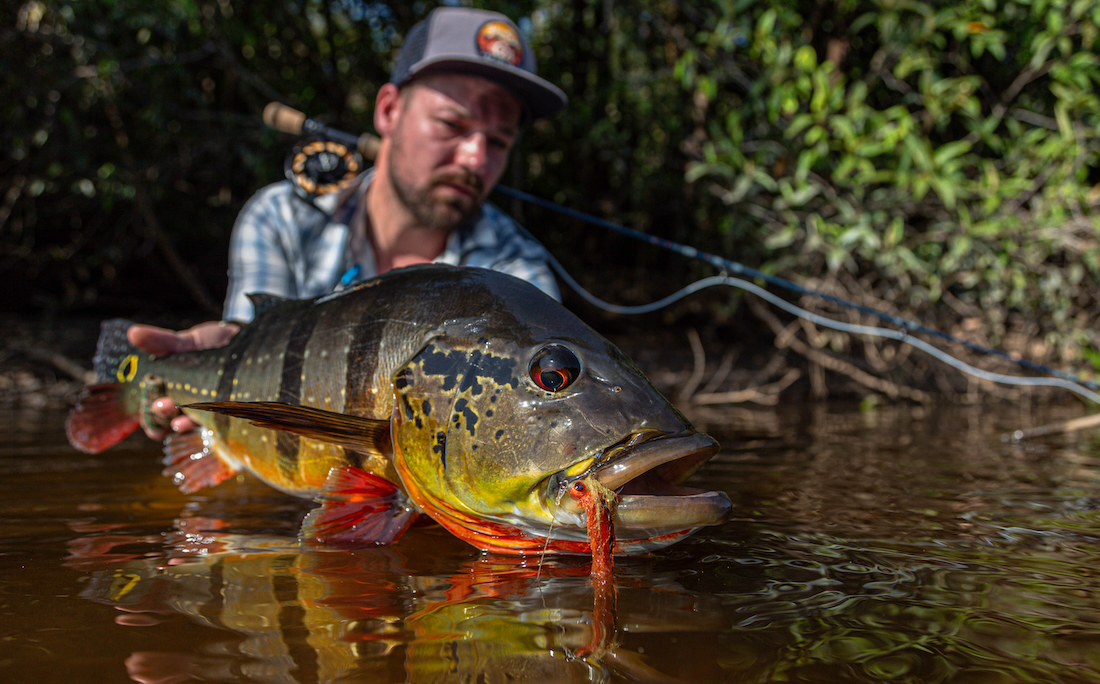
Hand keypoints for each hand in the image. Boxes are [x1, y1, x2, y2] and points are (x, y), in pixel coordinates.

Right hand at [127, 321, 239, 439]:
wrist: (253, 345)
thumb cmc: (216, 345)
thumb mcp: (189, 342)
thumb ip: (162, 342)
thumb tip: (133, 333)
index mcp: (171, 392)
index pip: (151, 412)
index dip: (147, 412)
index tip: (151, 396)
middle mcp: (186, 408)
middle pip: (164, 424)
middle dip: (160, 417)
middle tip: (163, 405)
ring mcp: (207, 415)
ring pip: (188, 429)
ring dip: (180, 425)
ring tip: (181, 419)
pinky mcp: (229, 418)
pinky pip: (216, 429)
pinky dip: (208, 426)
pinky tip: (205, 421)